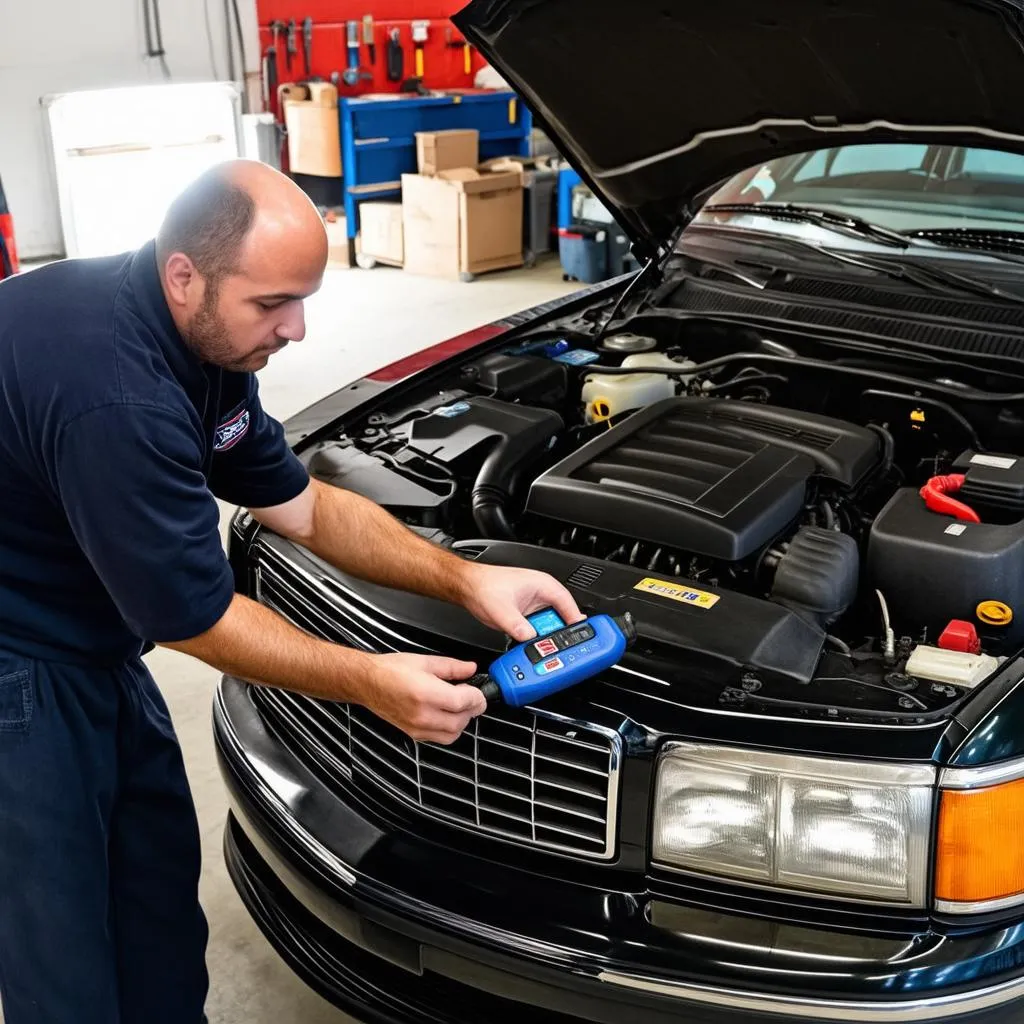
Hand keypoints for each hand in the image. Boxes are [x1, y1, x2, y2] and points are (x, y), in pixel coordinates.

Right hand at [364, 652, 486, 744]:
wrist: (367, 682)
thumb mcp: (424, 661)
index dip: (477, 696)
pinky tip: (447, 713)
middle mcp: (421, 714)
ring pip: (452, 734)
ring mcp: (417, 727)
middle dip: (472, 709)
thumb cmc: (390, 670)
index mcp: (425, 693)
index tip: (479, 690)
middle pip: (461, 721)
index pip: (463, 702)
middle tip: (472, 695)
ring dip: (462, 721)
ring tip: (459, 705)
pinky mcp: (413, 734)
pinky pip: (440, 738)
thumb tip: (470, 669)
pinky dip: (449, 729)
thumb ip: (452, 667)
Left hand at [459, 563, 583, 642]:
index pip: (568, 603)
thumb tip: (529, 637)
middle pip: (562, 617)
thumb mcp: (501, 609)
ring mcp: (534, 605)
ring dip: (548, 636)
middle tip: (563, 648)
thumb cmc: (484, 586)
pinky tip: (534, 646)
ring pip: (550, 624)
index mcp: (543, 585)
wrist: (468, 587)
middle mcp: (542, 594)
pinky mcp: (527, 615)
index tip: (581, 636)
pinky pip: (539, 628)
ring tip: (547, 649)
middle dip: (561, 633)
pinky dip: (539, 637)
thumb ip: (516, 625)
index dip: (576, 621)